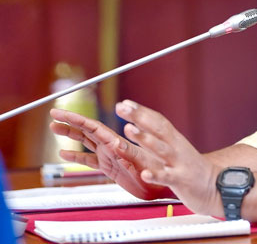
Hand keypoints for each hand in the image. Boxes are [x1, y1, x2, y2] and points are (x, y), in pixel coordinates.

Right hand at [49, 108, 171, 200]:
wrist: (163, 185)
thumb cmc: (156, 173)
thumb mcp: (141, 163)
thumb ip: (128, 154)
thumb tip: (115, 143)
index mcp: (116, 143)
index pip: (92, 127)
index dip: (76, 119)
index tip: (61, 112)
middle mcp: (111, 146)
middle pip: (86, 130)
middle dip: (69, 122)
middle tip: (52, 114)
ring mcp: (109, 156)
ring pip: (86, 142)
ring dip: (70, 135)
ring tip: (54, 128)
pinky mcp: (110, 168)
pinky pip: (90, 160)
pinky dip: (76, 156)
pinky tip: (64, 153)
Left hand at [115, 100, 222, 216]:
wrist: (218, 185)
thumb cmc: (191, 168)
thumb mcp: (176, 149)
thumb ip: (158, 139)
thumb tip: (135, 125)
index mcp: (175, 140)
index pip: (158, 121)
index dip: (142, 111)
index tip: (125, 103)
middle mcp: (177, 148)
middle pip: (158, 129)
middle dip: (140, 117)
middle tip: (122, 108)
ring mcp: (180, 163)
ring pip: (162, 149)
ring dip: (146, 138)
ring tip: (129, 129)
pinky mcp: (181, 180)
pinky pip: (167, 177)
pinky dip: (155, 175)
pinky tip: (144, 173)